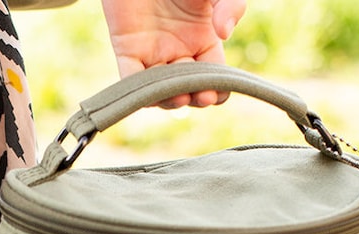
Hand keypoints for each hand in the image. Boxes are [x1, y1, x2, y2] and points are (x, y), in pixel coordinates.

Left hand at [101, 0, 246, 106]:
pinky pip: (132, 79)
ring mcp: (152, 54)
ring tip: (181, 96)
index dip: (218, 89)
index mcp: (203, 39)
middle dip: (196, 98)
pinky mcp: (127, 50)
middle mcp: (178, 52)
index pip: (213, 75)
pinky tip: (154, 93)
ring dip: (171, 99)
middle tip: (202, 96)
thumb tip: (224, 34)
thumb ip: (230, 5)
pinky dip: (141, 91)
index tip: (219, 91)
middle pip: (188, 90)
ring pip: (160, 91)